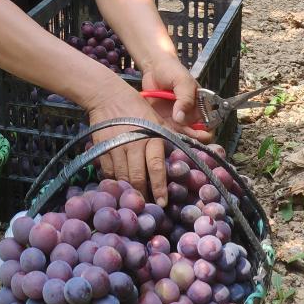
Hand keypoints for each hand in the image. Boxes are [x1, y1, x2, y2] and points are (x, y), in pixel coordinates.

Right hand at [86, 89, 179, 207]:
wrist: (108, 97)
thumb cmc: (138, 109)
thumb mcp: (158, 120)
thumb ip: (174, 135)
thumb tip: (202, 143)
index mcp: (151, 137)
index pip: (156, 168)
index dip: (159, 188)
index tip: (162, 203)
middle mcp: (133, 144)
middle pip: (138, 178)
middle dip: (143, 195)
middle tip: (147, 206)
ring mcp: (115, 147)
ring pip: (122, 178)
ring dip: (128, 190)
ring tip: (134, 200)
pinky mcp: (101, 149)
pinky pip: (108, 172)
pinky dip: (114, 181)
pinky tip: (119, 185)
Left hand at [142, 58, 213, 144]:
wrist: (153, 67)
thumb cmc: (172, 70)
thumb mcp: (183, 81)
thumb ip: (185, 98)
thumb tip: (181, 118)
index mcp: (201, 107)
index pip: (208, 125)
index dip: (205, 134)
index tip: (198, 137)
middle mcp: (190, 116)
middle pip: (194, 135)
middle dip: (189, 140)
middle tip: (182, 140)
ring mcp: (176, 119)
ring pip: (180, 136)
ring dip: (176, 140)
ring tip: (171, 141)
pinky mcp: (162, 120)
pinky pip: (166, 131)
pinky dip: (165, 136)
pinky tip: (162, 139)